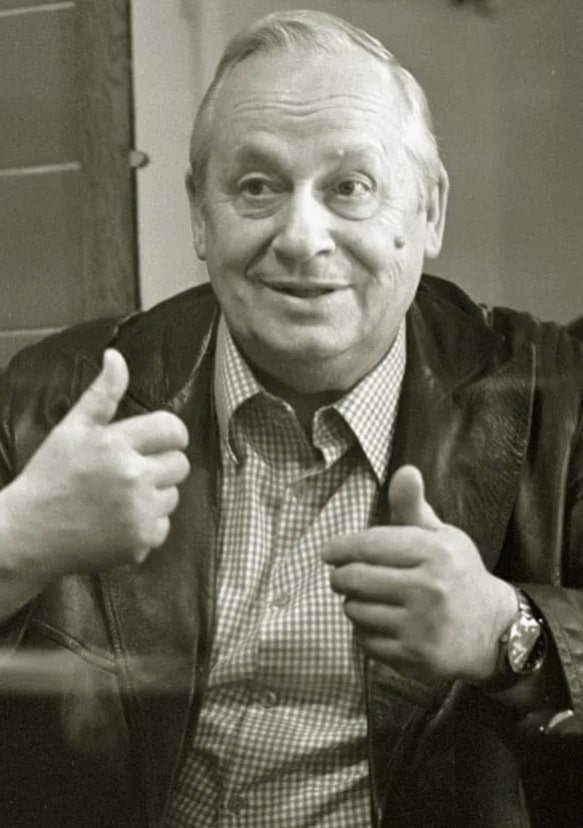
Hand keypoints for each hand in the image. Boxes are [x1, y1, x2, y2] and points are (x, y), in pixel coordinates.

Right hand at [1, 349, 189, 582]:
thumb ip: (102, 394)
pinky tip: (118, 522)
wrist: (29, 535)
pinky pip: (163, 525)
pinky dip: (146, 525)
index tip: (155, 443)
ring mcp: (139, 511)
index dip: (169, 436)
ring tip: (120, 498)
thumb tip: (116, 356)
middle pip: (180, 464)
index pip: (175, 430)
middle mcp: (133, 476)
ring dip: (154, 496)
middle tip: (129, 473)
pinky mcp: (142, 541)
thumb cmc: (50, 477)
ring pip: (173, 495)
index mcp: (117, 443)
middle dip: (160, 465)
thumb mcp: (71, 429)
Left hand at [322, 465, 516, 681]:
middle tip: (343, 577)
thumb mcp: (441, 536)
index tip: (328, 552)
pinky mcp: (414, 656)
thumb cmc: (457, 574)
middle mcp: (429, 588)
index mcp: (435, 552)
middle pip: (354, 578)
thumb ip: (413, 507)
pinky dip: (364, 631)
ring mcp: (421, 625)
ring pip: (355, 610)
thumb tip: (405, 470)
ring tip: (369, 599)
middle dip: (341, 576)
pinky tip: (381, 623)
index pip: (370, 545)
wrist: (494, 630)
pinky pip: (364, 640)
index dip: (341, 548)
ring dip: (353, 604)